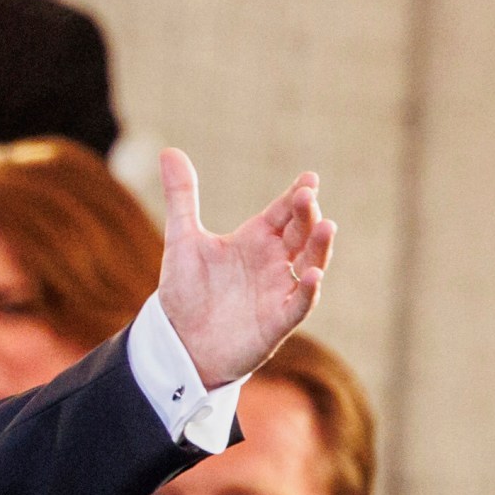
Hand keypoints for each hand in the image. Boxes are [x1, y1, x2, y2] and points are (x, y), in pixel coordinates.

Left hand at [156, 149, 334, 387]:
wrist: (179, 342)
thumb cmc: (186, 291)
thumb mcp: (182, 240)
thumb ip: (182, 197)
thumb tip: (168, 151)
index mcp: (256, 239)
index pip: (284, 211)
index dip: (297, 195)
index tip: (308, 179)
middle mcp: (274, 261)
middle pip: (300, 232)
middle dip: (306, 214)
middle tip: (306, 196)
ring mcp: (279, 290)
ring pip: (311, 263)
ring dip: (319, 247)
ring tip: (326, 226)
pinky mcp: (277, 321)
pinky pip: (299, 303)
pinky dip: (308, 290)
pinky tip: (312, 275)